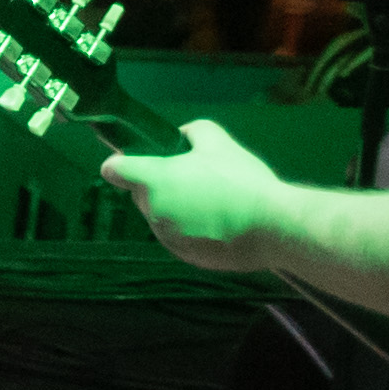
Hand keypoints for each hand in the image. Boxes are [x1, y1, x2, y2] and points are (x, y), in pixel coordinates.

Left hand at [106, 117, 303, 278]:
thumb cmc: (242, 180)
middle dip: (160, 186)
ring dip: (178, 209)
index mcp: (152, 180)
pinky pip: (180, 238)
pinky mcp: (186, 257)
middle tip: (196, 180)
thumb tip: (180, 137)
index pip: (113, 170)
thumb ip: (192, 132)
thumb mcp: (218, 141)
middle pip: (142, 194)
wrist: (275, 226)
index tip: (139, 161)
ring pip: (162, 217)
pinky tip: (220, 224)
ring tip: (214, 203)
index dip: (123, 163)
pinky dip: (192, 231)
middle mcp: (152, 211)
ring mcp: (168, 238)